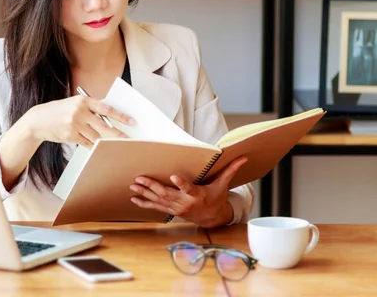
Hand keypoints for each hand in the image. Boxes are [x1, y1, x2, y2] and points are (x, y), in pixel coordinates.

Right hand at [27, 95, 134, 147]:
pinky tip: (98, 147)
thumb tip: (110, 117)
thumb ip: (90, 108)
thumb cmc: (59, 111)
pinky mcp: (70, 136)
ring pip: (96, 136)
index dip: (121, 116)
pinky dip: (94, 146)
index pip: (106, 109)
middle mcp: (79, 112)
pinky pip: (87, 143)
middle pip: (104, 126)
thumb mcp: (74, 104)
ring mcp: (74, 125)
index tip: (131, 122)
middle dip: (117, 134)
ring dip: (106, 142)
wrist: (38, 120)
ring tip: (115, 145)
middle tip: (128, 139)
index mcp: (83, 101)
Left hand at [129, 156, 247, 227]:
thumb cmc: (216, 198)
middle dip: (152, 186)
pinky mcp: (171, 211)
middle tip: (140, 178)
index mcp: (197, 195)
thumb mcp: (223, 185)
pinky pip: (155, 208)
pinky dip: (144, 203)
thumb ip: (230, 170)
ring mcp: (176, 208)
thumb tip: (243, 157)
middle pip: (167, 194)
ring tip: (133, 186)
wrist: (212, 218)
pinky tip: (133, 198)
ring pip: (158, 201)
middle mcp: (185, 203)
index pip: (189, 189)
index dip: (181, 184)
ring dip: (144, 193)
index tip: (173, 177)